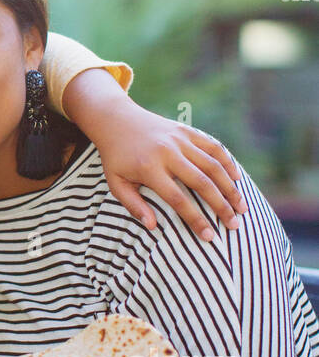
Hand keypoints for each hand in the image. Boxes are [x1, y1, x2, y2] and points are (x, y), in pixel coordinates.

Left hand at [61, 71, 244, 241]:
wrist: (116, 120)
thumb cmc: (116, 158)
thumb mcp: (115, 183)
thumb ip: (133, 205)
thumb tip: (153, 227)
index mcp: (149, 168)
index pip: (177, 199)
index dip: (195, 219)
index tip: (209, 236)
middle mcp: (168, 152)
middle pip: (202, 183)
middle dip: (221, 206)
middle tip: (234, 225)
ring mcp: (180, 140)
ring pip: (213, 165)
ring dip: (230, 187)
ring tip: (242, 207)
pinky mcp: (187, 131)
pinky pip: (213, 147)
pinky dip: (227, 163)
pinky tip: (237, 179)